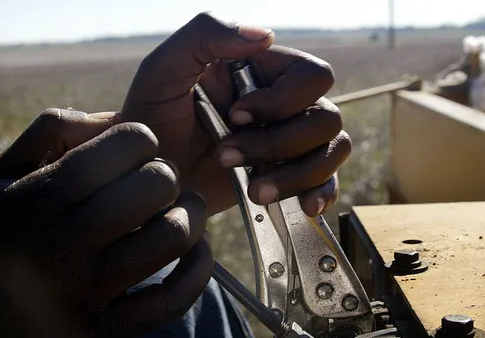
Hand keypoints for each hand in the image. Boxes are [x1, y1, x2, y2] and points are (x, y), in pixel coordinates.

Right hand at [0, 109, 211, 337]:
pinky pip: (172, 301)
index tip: (134, 151)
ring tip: (181, 209)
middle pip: (157, 186)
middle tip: (155, 182)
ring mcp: (85, 293)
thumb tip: (115, 119)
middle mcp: (63, 245)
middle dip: (164, 174)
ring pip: (173, 236)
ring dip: (191, 215)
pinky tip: (195, 249)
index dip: (142, 139)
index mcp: (39, 198)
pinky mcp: (100, 333)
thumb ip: (51, 133)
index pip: (128, 144)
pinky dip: (197, 270)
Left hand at [119, 12, 350, 216]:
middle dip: (278, 142)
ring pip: (334, 148)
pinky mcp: (289, 174)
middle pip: (326, 116)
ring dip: (297, 173)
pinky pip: (328, 180)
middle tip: (227, 156)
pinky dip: (321, 191)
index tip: (234, 116)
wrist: (150, 178)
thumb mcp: (163, 70)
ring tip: (255, 191)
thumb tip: (265, 34)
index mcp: (262, 71)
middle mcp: (284, 103)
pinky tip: (305, 205)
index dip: (282, 100)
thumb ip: (205, 34)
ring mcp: (290, 140)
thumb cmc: (151, 120)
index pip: (311, 75)